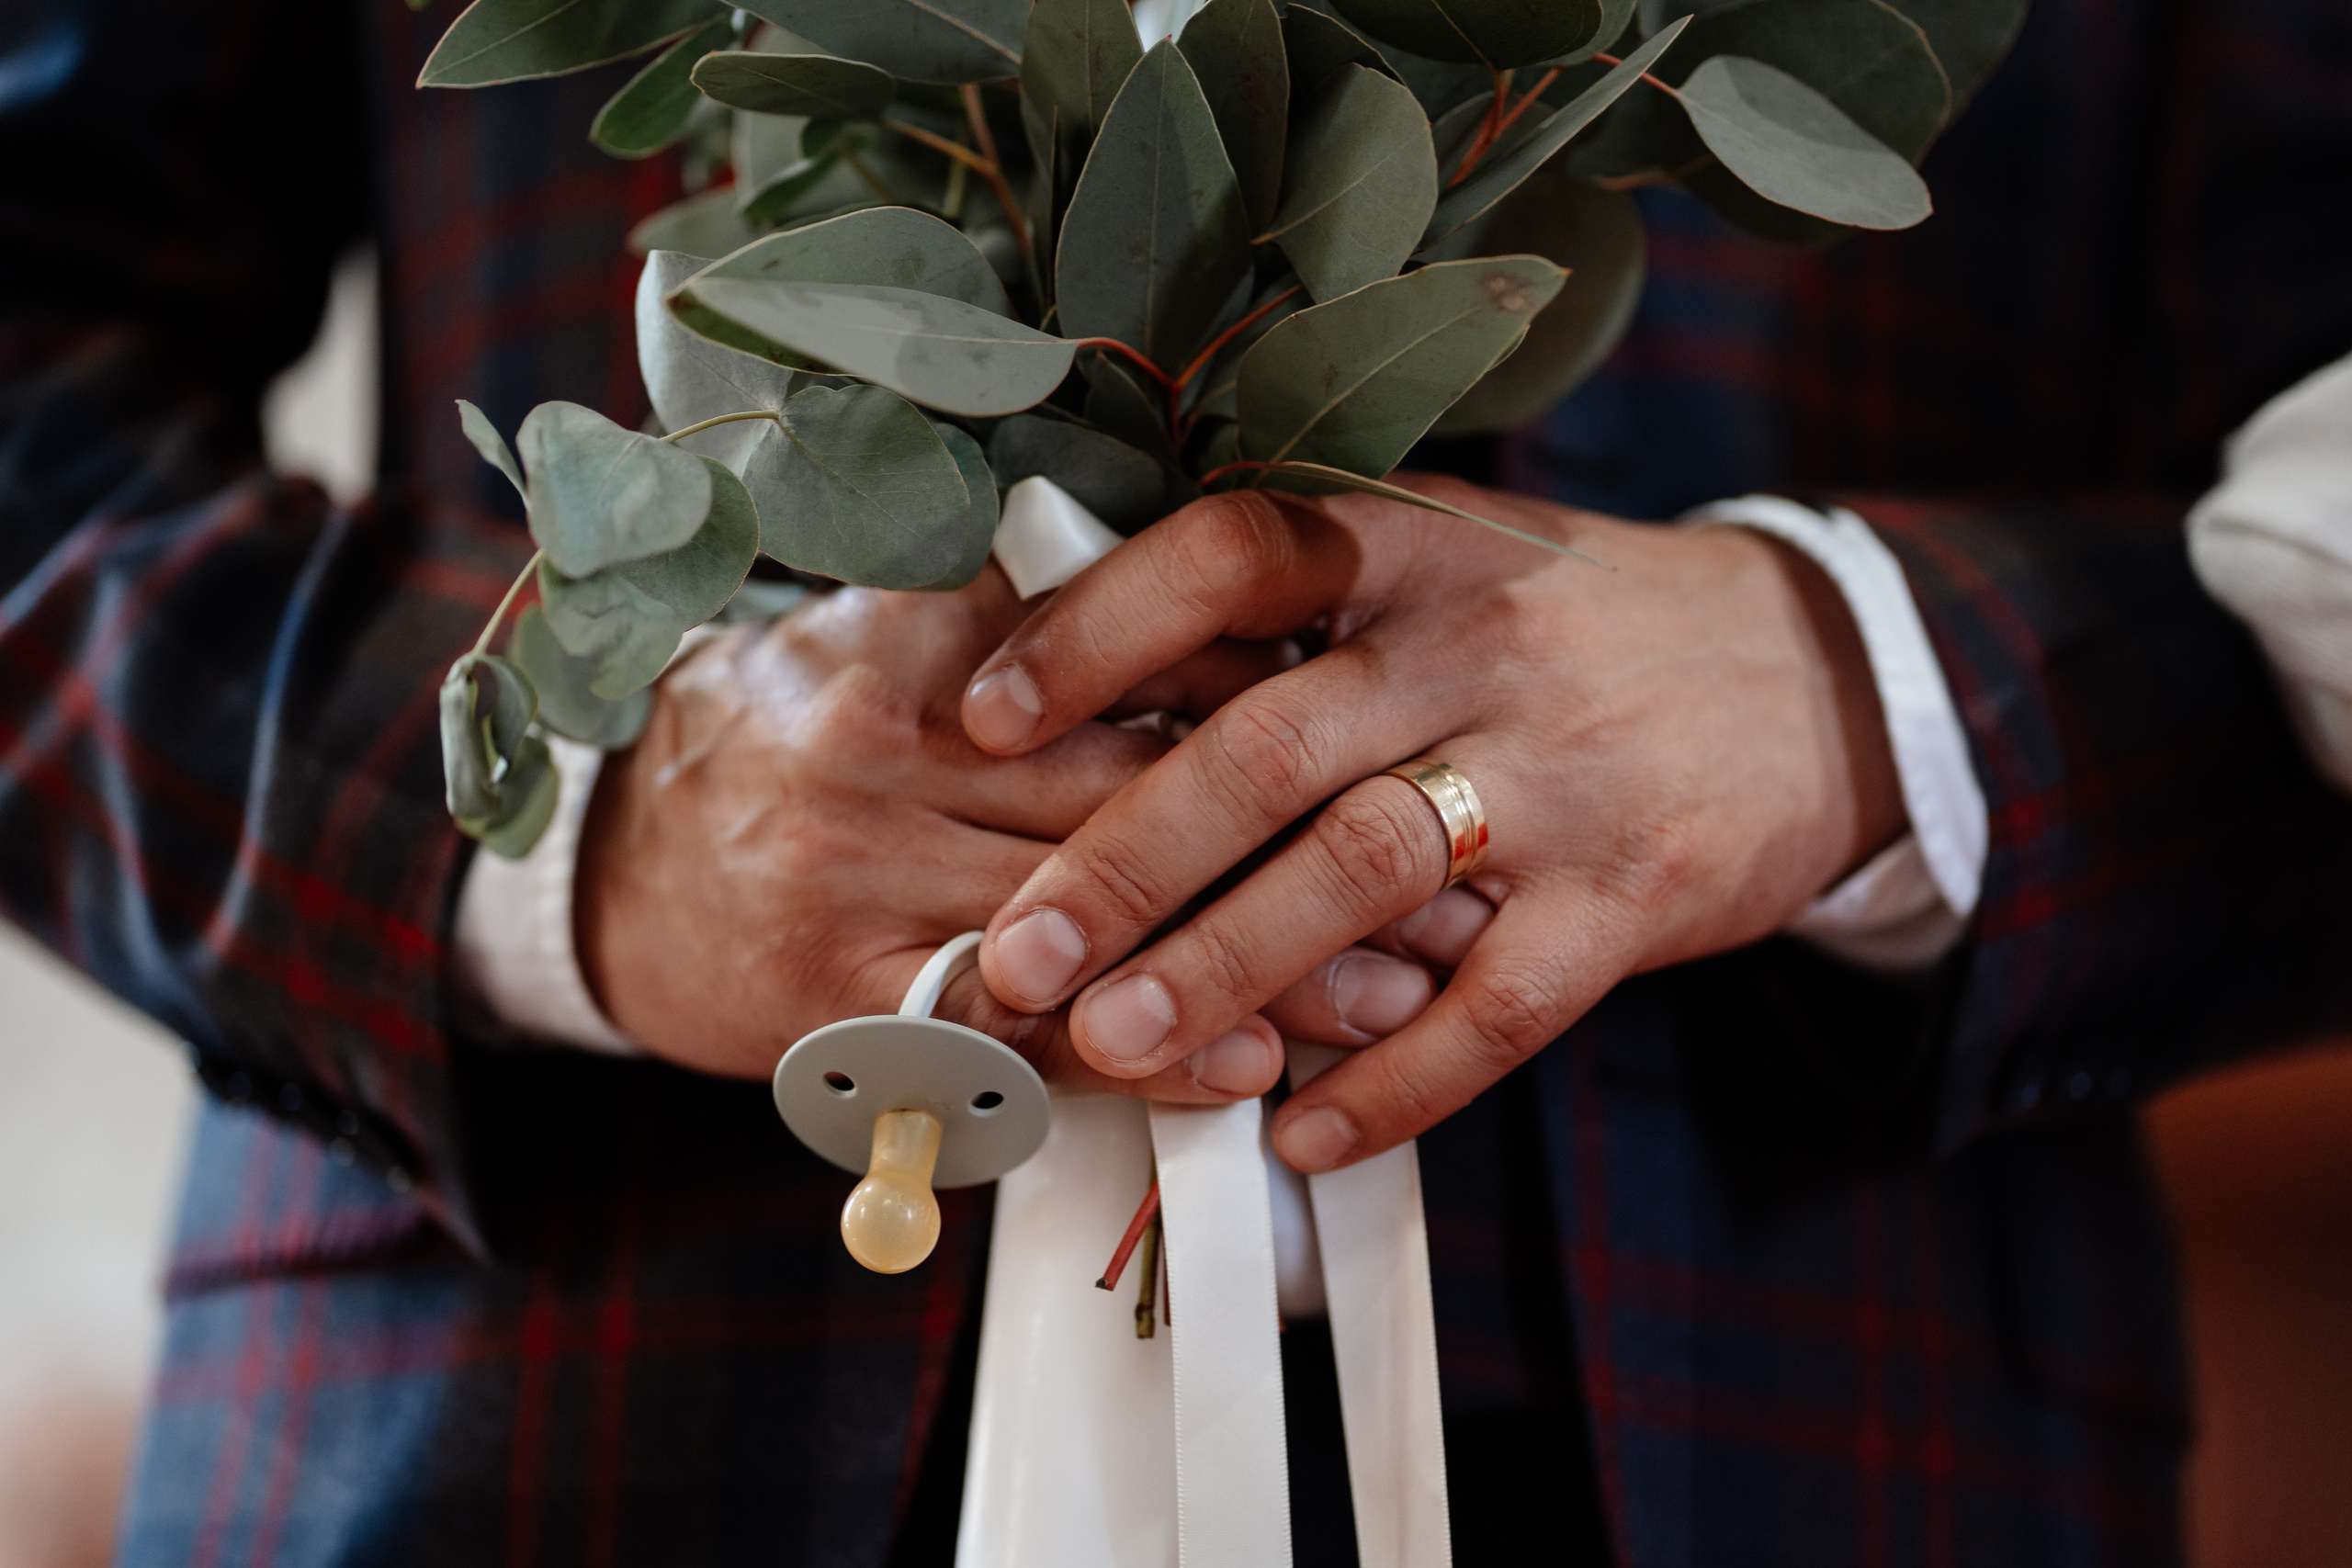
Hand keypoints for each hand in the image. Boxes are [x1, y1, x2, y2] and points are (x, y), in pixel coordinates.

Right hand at [576, 569, 1356, 1101]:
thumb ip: (1035, 616)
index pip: (1118, 659)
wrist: (617, 869)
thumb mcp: (887, 634)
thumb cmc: (789, 737)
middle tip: (1433, 862)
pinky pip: (1019, 1039)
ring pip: (1094, 930)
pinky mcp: (844, 1008)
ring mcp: (855, 889)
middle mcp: (878, 758)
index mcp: (909, 643)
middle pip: (1128, 796)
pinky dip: (1137, 1058)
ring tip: (1391, 988)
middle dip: (1291, 837)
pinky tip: (1243, 1068)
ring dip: (1251, 967)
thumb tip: (1232, 600)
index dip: (1260, 692)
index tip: (1372, 716)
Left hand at [960, 481, 1906, 1170]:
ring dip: (1227, 969)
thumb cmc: (1571, 627)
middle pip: (1277, 746)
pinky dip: (1392, 1082)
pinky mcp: (1635, 895)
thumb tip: (1079, 673)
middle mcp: (1481, 644)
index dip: (1101, 629)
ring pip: (1368, 873)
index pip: (1236, 557)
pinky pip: (1497, 1007)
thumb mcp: (1448, 566)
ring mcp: (1565, 773)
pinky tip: (1300, 1130)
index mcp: (1414, 549)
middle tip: (1017, 952)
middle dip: (1129, 856)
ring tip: (1115, 1046)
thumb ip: (1295, 617)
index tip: (985, 716)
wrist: (1816, 673)